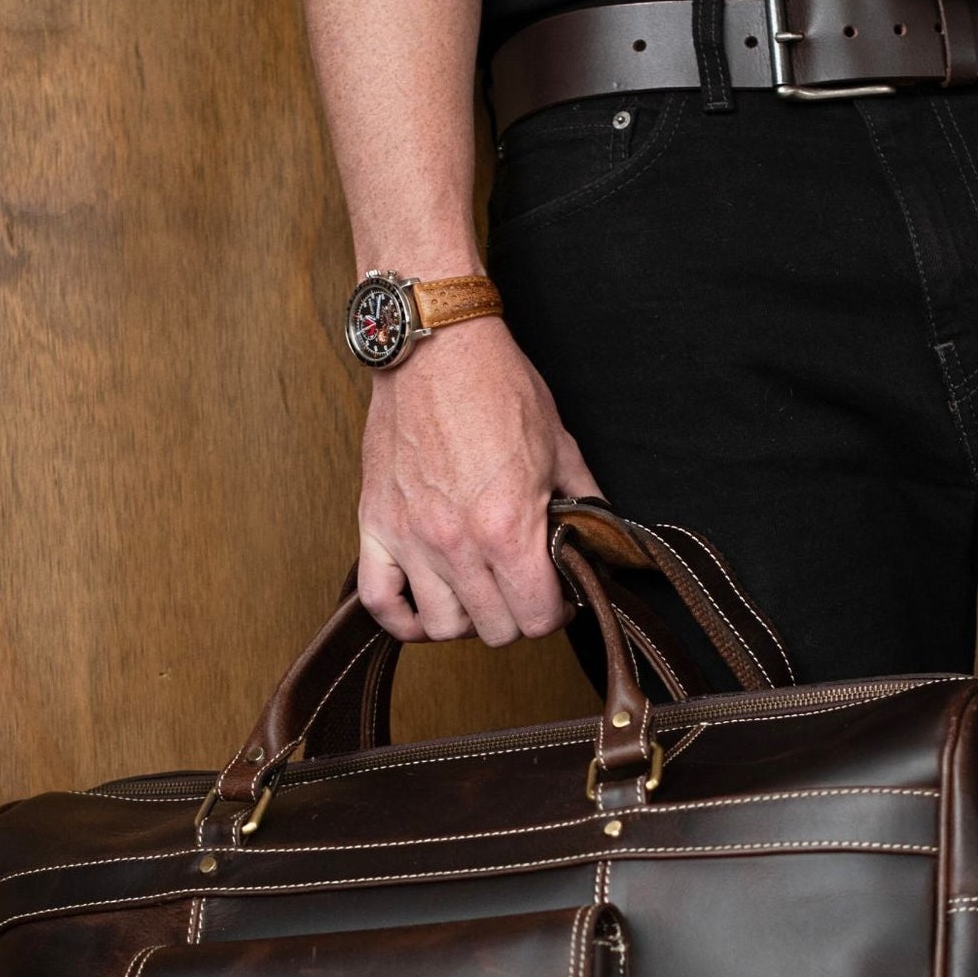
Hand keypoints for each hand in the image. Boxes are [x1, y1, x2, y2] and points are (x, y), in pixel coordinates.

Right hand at [357, 313, 603, 644]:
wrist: (437, 348)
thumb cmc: (497, 387)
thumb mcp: (561, 448)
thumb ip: (584, 506)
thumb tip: (601, 544)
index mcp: (508, 528)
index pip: (536, 618)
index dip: (555, 612)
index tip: (555, 596)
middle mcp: (457, 543)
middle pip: (494, 629)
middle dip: (516, 614)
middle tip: (521, 587)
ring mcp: (411, 539)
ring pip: (442, 626)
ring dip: (467, 617)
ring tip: (479, 590)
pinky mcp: (376, 526)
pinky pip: (380, 602)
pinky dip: (403, 618)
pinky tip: (426, 605)